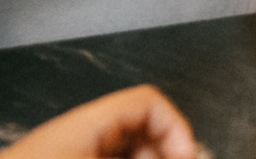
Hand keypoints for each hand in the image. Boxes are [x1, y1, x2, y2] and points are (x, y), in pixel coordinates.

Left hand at [0, 85, 193, 158]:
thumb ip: (142, 158)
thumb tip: (188, 155)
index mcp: (89, 123)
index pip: (149, 102)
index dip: (176, 127)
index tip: (187, 158)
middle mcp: (80, 133)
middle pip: (139, 128)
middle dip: (163, 151)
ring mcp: (68, 151)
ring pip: (123, 150)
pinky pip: (103, 158)